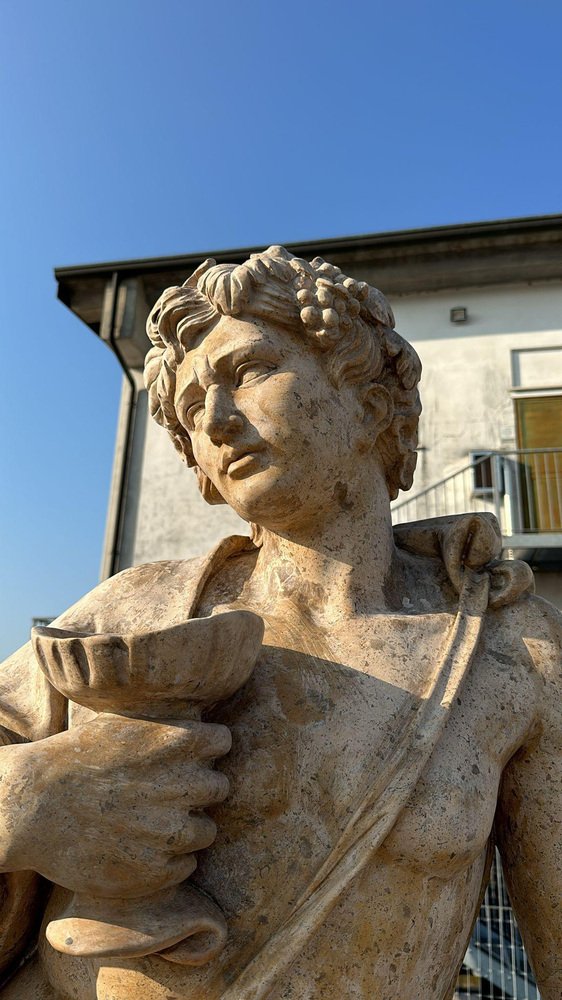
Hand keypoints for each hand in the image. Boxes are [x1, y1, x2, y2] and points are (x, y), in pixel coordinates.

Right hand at [0, 713, 230, 898]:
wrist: (32, 806)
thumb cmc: (77, 757)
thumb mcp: (125, 722)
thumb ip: (169, 726)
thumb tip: (203, 724)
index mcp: (178, 742)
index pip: (224, 741)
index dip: (206, 749)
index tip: (188, 756)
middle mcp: (182, 786)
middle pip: (220, 787)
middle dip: (199, 789)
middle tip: (168, 793)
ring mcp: (170, 832)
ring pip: (207, 831)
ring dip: (187, 827)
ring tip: (153, 823)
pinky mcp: (156, 872)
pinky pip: (186, 865)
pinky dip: (169, 860)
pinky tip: (140, 848)